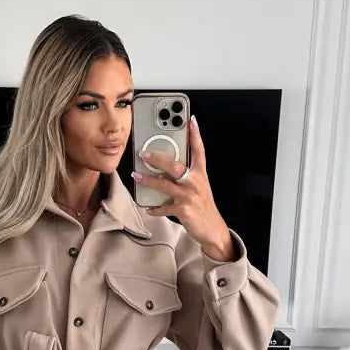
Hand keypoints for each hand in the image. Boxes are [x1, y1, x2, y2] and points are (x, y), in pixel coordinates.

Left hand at [131, 115, 230, 252]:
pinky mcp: (183, 211)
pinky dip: (154, 208)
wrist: (213, 229)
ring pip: (165, 185)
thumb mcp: (200, 187)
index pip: (199, 150)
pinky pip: (164, 208)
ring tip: (136, 176)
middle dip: (158, 158)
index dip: (195, 134)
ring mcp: (189, 197)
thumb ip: (187, 176)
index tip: (191, 120)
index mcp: (200, 175)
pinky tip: (147, 207)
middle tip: (144, 153)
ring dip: (149, 180)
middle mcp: (195, 183)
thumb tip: (168, 168)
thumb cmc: (203, 207)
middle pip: (176, 166)